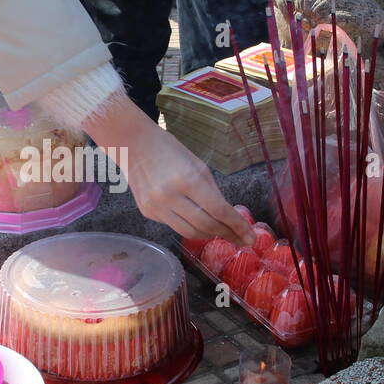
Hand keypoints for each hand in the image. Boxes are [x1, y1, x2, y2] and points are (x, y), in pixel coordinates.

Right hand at [83, 93, 254, 246]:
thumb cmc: (170, 150)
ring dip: (209, 234)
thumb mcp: (198, 165)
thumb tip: (227, 217)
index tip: (250, 238)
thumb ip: (212, 192)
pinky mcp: (147, 213)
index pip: (218, 210)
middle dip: (226, 234)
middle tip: (240, 239)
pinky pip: (174, 226)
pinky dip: (189, 226)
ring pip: (189, 232)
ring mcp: (156, 207)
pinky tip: (198, 223)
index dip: (237, 226)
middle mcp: (170, 197)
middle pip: (205, 225)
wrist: (133, 145)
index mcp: (188, 179)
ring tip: (221, 233)